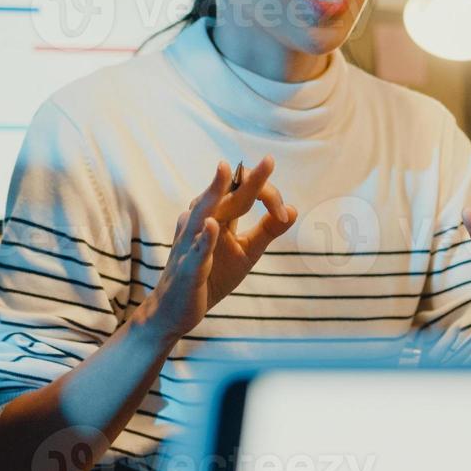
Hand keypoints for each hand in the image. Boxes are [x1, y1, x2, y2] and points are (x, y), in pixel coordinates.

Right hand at [135, 157, 296, 341]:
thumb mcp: (246, 252)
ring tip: (226, 171)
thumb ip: (267, 230)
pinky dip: (204, 239)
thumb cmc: (212, 277)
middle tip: (269, 160)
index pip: (244, 194)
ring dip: (214, 192)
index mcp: (217, 216)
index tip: (283, 214)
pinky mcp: (188, 269)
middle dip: (247, 179)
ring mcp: (191, 245)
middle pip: (225, 195)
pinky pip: (196, 252)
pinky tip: (212, 226)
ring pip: (202, 213)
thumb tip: (293, 209)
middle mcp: (201, 223)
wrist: (177, 311)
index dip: (269, 198)